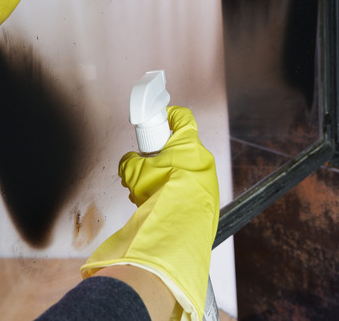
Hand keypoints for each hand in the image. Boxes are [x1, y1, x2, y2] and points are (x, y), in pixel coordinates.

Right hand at [81, 106, 219, 320]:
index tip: (162, 118)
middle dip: (163, 157)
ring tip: (148, 193)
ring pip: (185, 171)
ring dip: (167, 178)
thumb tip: (128, 162)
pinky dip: (175, 194)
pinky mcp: (210, 199)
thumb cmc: (161, 190)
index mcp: (188, 143)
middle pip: (182, 148)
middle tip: (148, 166)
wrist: (180, 224)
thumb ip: (129, 161)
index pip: (183, 117)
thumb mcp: (134, 171)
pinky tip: (159, 205)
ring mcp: (208, 179)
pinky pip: (190, 190)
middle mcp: (203, 158)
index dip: (171, 115)